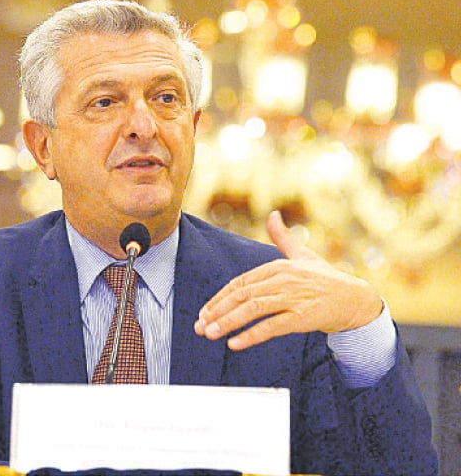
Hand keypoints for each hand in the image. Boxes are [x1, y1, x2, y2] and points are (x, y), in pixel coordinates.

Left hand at [194, 211, 382, 350]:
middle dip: (217, 311)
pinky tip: (234, 344)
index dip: (219, 298)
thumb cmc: (327, 279)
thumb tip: (272, 215)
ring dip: (228, 322)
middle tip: (199, 327)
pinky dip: (251, 335)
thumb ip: (282, 237)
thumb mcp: (303, 255)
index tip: (204, 313)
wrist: (358, 299)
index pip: (239, 283)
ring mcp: (294, 298)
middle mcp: (284, 279)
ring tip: (210, 334)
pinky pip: (272, 326)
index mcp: (279, 266)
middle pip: (242, 295)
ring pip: (253, 309)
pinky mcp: (304, 316)